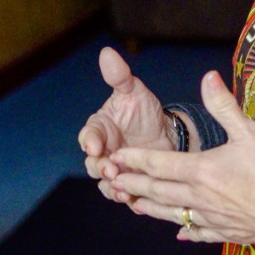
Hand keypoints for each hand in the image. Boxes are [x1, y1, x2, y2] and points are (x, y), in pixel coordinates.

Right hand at [78, 47, 172, 198]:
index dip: (90, 142)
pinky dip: (130, 200)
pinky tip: (137, 201)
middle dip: (101, 169)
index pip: (88, 137)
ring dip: (113, 188)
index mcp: (99, 130)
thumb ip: (120, 76)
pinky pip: (126, 197)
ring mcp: (115, 172)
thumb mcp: (134, 91)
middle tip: (112, 169)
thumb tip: (107, 53)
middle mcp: (103, 153)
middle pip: (93, 165)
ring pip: (107, 185)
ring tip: (124, 189)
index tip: (95, 145)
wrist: (166, 133)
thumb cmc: (144, 110)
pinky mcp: (131, 186)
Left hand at [109, 69, 254, 248]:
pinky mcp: (225, 233)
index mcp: (202, 171)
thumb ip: (224, 105)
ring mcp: (211, 218)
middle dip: (133, 184)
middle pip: (159, 191)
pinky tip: (179, 231)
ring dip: (149, 208)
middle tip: (111, 182)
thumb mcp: (250, 131)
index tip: (117, 157)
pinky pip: (197, 232)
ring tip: (132, 204)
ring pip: (172, 214)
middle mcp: (200, 197)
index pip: (160, 164)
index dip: (136, 160)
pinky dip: (185, 230)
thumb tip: (208, 77)